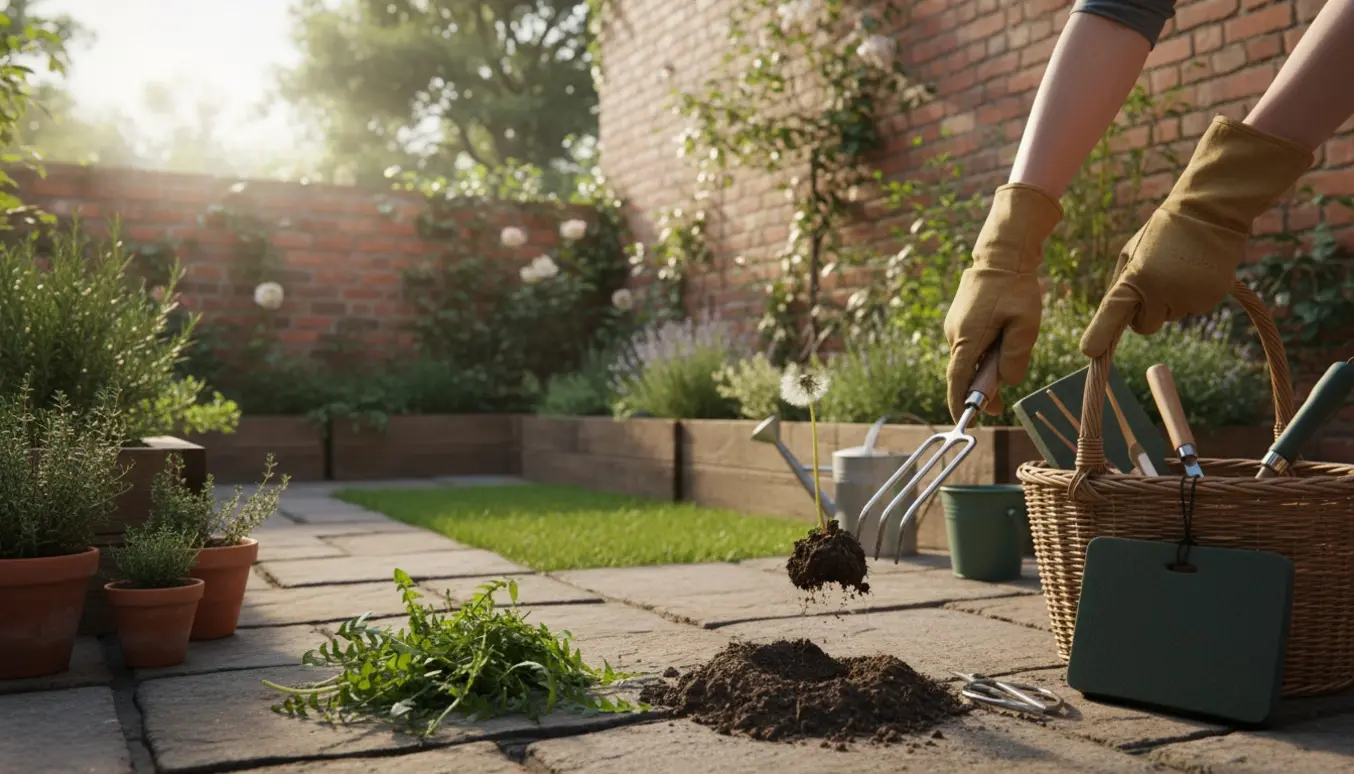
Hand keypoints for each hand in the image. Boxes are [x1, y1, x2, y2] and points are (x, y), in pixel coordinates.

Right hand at [944, 269, 1040, 419]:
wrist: (1002, 254)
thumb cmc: (1016, 288)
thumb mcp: (1025, 325)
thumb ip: (1015, 357)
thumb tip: (1006, 381)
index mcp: (967, 339)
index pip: (958, 381)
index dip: (960, 404)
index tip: (965, 422)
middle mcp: (955, 335)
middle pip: (963, 372)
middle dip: (977, 390)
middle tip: (997, 406)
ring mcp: (955, 326)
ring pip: (967, 358)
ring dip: (982, 369)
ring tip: (1005, 367)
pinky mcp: (960, 319)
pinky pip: (969, 345)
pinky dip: (981, 354)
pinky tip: (1000, 344)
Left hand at [1081, 117, 1312, 356]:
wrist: (1211, 211)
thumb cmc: (1163, 232)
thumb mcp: (1132, 253)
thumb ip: (1122, 285)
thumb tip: (1116, 318)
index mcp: (1136, 279)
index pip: (1113, 313)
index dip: (1100, 334)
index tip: (1090, 351)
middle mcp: (1162, 293)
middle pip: (1144, 327)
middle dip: (1144, 313)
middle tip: (1151, 283)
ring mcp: (1190, 299)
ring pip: (1169, 317)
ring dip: (1169, 301)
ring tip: (1178, 268)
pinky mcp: (1212, 299)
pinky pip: (1191, 309)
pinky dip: (1189, 296)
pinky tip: (1195, 271)